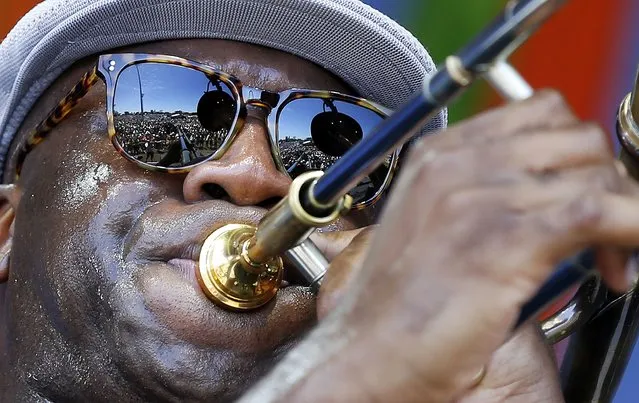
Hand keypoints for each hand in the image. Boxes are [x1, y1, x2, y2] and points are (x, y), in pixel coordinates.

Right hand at [240, 91, 638, 401]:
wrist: (370, 349)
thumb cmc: (401, 302)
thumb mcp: (434, 225)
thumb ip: (484, 194)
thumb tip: (551, 191)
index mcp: (439, 154)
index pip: (539, 113)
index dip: (576, 150)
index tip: (585, 189)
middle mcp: (459, 163)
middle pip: (575, 136)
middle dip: (607, 179)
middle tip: (606, 234)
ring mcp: (481, 196)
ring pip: (595, 171)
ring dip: (624, 213)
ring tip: (610, 264)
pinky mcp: (505, 238)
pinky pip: (600, 212)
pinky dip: (631, 229)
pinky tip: (623, 264)